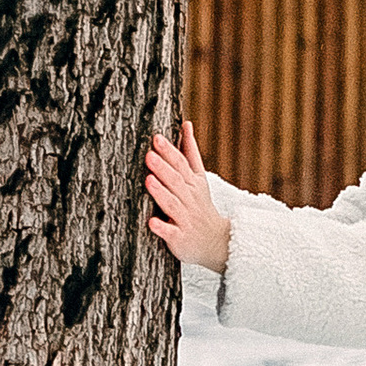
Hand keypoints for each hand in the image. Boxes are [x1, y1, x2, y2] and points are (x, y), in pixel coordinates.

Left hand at [142, 120, 229, 272]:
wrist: (217, 242)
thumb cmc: (201, 205)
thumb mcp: (199, 177)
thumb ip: (190, 151)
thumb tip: (186, 124)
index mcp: (193, 183)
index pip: (181, 165)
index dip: (169, 152)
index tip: (156, 138)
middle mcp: (190, 199)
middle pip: (176, 181)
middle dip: (163, 168)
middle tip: (149, 155)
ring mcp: (185, 219)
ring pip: (173, 204)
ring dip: (161, 193)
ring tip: (148, 181)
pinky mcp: (180, 238)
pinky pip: (171, 233)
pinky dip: (161, 228)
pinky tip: (151, 222)